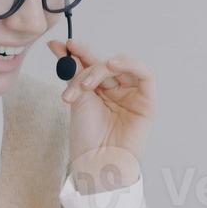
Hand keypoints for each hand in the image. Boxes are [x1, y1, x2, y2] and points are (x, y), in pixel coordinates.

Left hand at [47, 38, 154, 193]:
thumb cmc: (87, 138)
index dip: (78, 53)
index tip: (60, 45)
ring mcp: (132, 96)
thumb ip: (73, 72)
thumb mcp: (77, 99)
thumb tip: (59, 46)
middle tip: (71, 61)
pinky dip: (131, 65)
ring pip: (121, 67)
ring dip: (102, 68)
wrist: (97, 162)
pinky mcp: (147, 102)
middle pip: (105, 66)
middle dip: (86, 62)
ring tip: (87, 82)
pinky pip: (146, 75)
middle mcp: (117, 92)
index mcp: (100, 93)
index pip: (91, 66)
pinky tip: (112, 65)